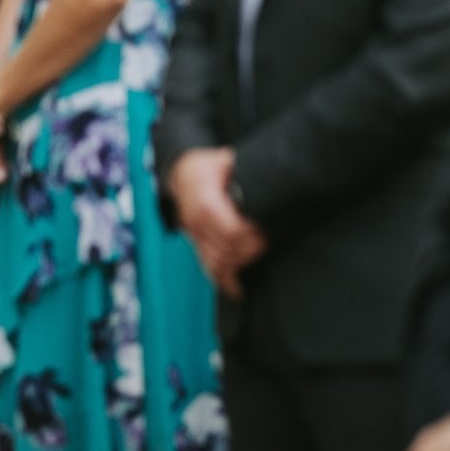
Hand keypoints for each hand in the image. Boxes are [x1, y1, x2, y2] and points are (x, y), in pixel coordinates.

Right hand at [169, 147, 266, 296]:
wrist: (181, 172)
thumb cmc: (206, 166)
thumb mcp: (223, 160)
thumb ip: (240, 170)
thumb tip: (268, 175)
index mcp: (205, 203)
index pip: (231, 231)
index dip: (251, 236)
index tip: (265, 232)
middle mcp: (196, 222)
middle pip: (227, 249)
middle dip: (250, 250)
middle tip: (266, 242)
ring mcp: (194, 234)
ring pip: (217, 261)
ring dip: (241, 262)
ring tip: (257, 255)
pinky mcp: (196, 242)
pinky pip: (208, 266)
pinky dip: (223, 280)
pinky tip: (237, 290)